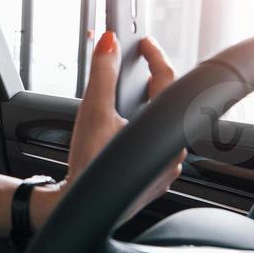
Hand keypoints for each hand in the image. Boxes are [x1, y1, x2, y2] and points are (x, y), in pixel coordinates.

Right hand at [59, 31, 181, 214]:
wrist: (80, 208)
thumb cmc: (88, 167)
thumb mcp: (93, 111)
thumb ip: (103, 73)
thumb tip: (108, 44)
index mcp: (163, 131)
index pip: (167, 80)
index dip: (154, 56)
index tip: (144, 44)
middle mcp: (173, 151)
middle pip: (167, 105)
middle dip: (151, 84)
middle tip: (137, 68)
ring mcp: (168, 168)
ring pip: (163, 129)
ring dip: (148, 111)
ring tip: (130, 99)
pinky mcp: (159, 180)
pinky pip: (159, 149)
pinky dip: (146, 135)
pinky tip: (128, 133)